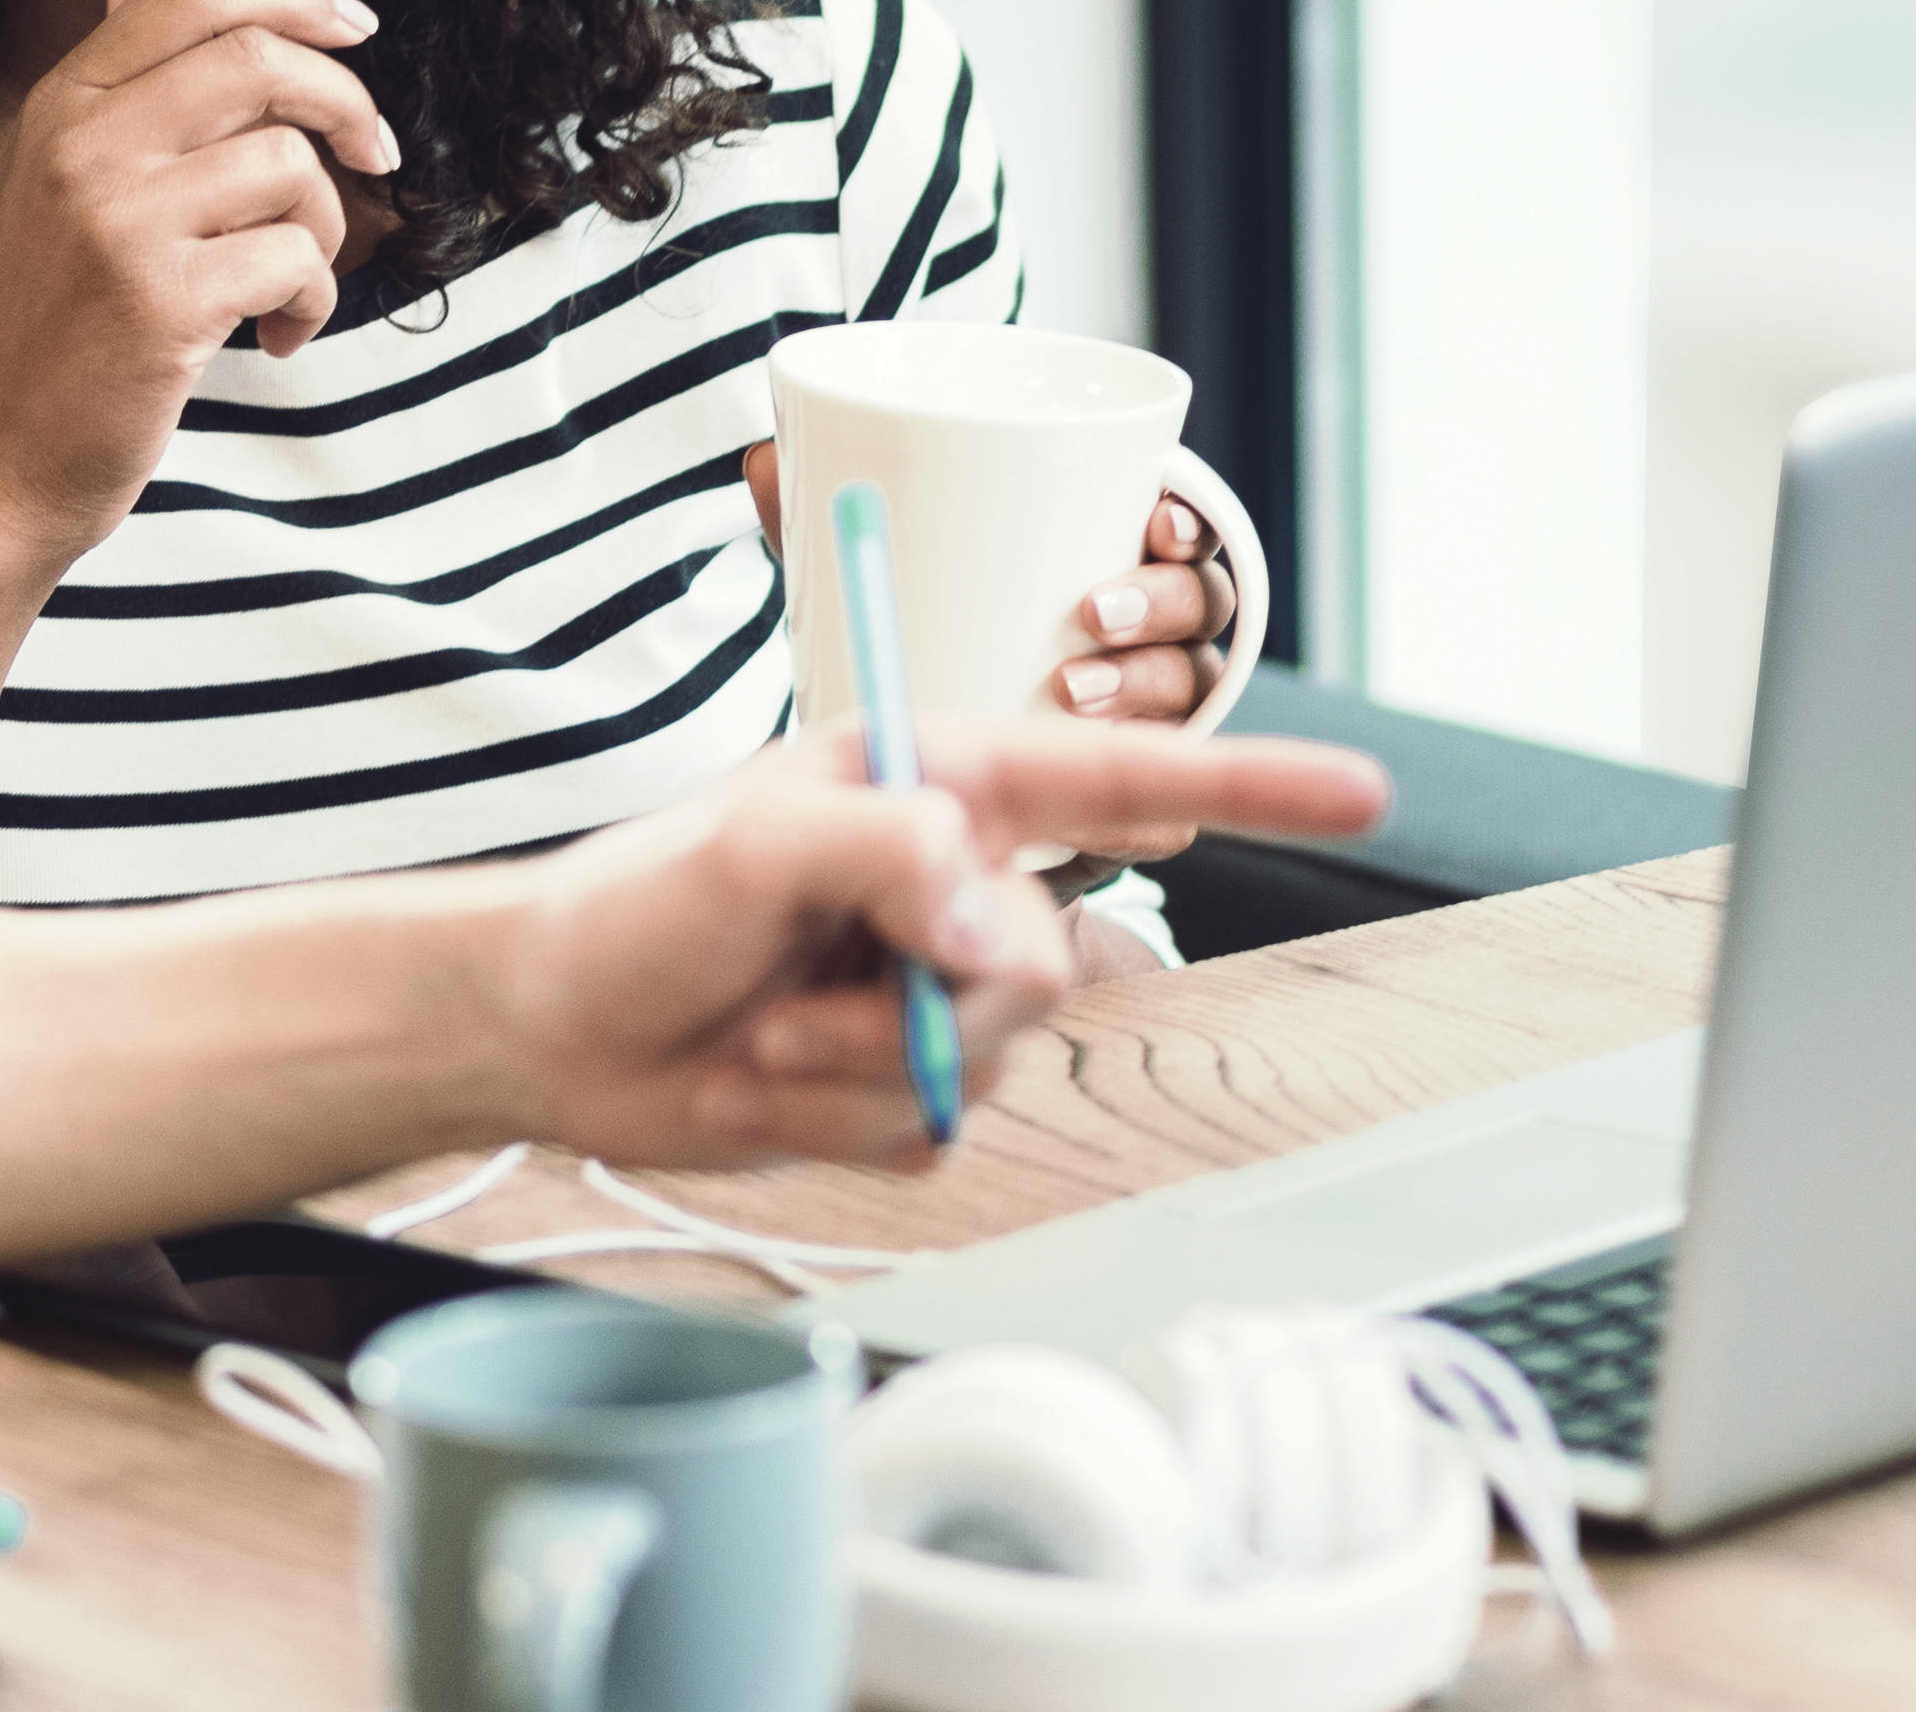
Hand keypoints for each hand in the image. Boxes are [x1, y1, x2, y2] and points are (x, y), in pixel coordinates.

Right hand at [0, 0, 393, 572]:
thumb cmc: (50, 326)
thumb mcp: (52, 182)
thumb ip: (115, 85)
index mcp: (60, 103)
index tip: (357, 29)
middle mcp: (80, 146)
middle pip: (259, 60)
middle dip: (347, 103)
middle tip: (375, 157)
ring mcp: (116, 221)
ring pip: (290, 166)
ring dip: (325, 233)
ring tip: (291, 285)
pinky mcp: (160, 301)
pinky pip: (295, 257)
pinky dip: (311, 301)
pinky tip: (275, 338)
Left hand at [481, 724, 1385, 1171]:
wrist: (550, 1028)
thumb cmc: (634, 906)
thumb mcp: (751, 846)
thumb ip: (888, 854)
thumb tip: (998, 927)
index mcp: (940, 789)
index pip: (1126, 780)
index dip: (1253, 785)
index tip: (1365, 790)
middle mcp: (953, 886)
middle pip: (1049, 963)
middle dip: (919, 995)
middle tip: (799, 976)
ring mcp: (933, 994)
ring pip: (988, 1064)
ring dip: (855, 1064)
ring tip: (762, 1028)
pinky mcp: (903, 1087)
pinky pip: (929, 1136)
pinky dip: (833, 1120)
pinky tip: (762, 1080)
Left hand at [739, 445, 1237, 863]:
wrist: (871, 814)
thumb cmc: (884, 668)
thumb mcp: (847, 594)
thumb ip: (811, 526)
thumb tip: (760, 457)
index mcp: (1096, 565)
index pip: (1173, 532)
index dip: (1183, 523)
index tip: (1154, 520)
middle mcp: (1134, 640)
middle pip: (1197, 607)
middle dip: (1161, 603)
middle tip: (1090, 612)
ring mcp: (1135, 727)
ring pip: (1190, 694)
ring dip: (1149, 690)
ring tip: (1071, 687)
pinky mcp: (1116, 817)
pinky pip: (1167, 813)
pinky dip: (1149, 808)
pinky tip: (1113, 800)